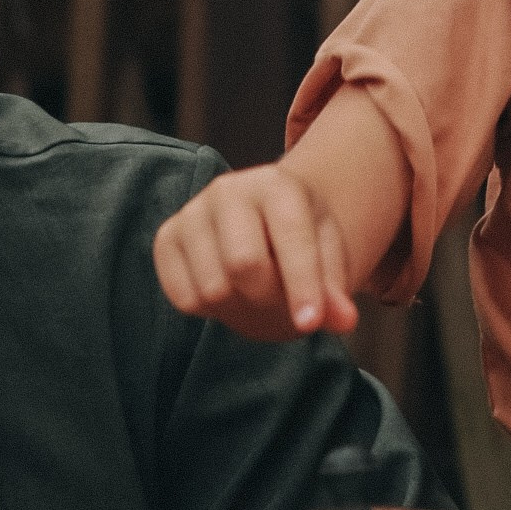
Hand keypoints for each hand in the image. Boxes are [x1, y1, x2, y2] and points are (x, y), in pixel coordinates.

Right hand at [153, 161, 358, 342]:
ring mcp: (191, 213)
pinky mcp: (166, 240)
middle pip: (244, 266)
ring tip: (255, 296)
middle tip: (282, 306)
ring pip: (213, 289)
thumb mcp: (327, 257)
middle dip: (268, 300)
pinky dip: (210, 311)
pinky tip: (227, 292)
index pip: (290, 241)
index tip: (310, 324)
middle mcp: (227, 190)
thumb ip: (335, 290)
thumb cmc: (298, 240)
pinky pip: (185, 299)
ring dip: (240, 310)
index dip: (302, 286)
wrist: (259, 221)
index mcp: (276, 185)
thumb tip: (344, 321)